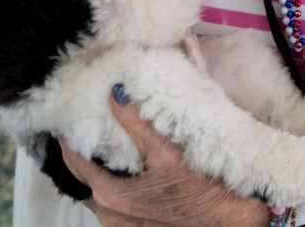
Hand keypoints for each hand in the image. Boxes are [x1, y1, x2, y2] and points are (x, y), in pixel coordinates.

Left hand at [59, 91, 270, 225]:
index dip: (69, 133)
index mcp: (110, 196)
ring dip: (98, 166)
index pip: (73, 159)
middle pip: (82, 175)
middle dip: (82, 148)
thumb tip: (115, 91)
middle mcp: (110, 215)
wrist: (234, 225)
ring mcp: (123, 225)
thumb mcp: (169, 152)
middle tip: (86, 119)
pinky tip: (128, 164)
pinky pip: (114, 201)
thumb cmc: (205, 194)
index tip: (70, 111)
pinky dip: (113, 179)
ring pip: (97, 190)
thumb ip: (138, 121)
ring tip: (106, 138)